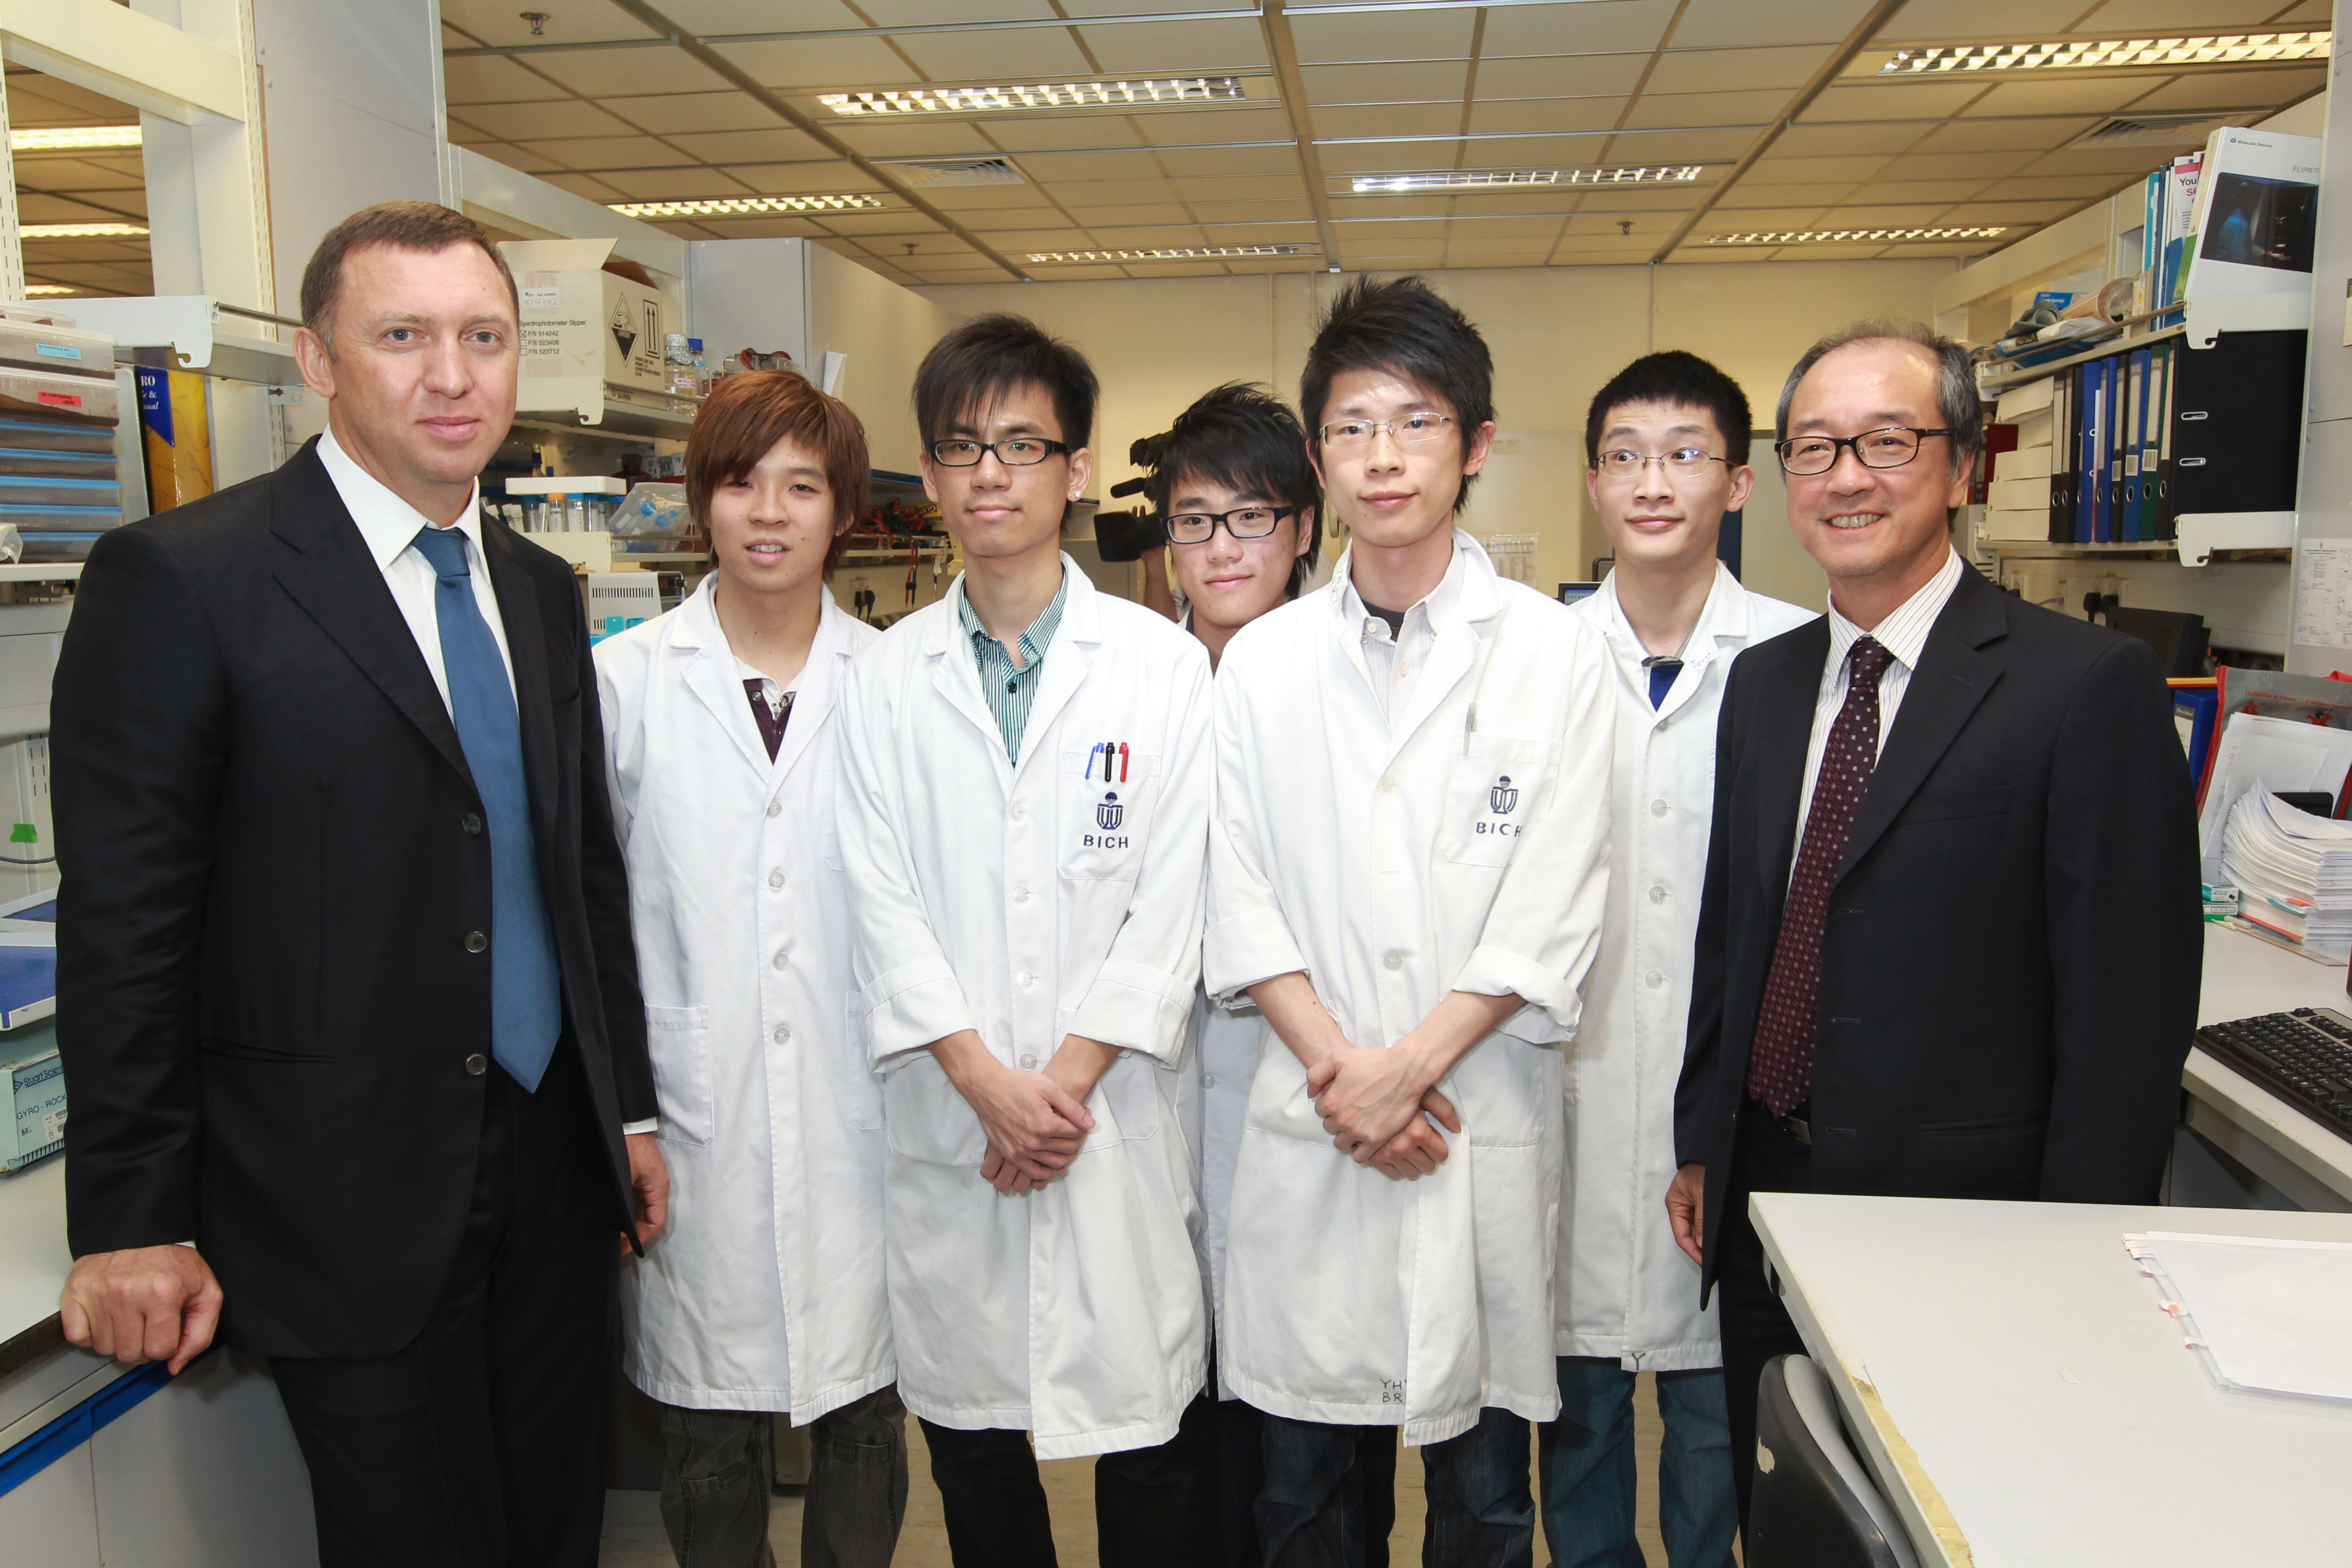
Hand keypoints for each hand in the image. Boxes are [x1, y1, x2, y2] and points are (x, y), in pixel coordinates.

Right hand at [60, 1246, 222, 1373]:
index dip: (165, 1345)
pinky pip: (78, 1337)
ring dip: (117, 1340)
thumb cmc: (171, 1261)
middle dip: (142, 1346)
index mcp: (162, 1293)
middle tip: (146, 1324)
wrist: (138, 1231)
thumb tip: (175, 1365)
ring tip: (127, 1316)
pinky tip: (105, 1317)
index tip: (165, 1330)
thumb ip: (200, 1332)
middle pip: (130, 1354)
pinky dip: (90, 1334)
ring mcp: (98, 1294)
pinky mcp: (76, 1293)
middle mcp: (128, 1294)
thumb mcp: (204, 1290)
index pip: (160, 1351)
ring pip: (104, 1349)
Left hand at [624, 1132, 668, 1252]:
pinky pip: (634, 1200)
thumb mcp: (624, 1176)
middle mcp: (655, 1187)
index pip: (656, 1222)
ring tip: (612, 1234)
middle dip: (633, 1234)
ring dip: (628, 1223)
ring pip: (640, 1210)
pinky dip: (625, 1212)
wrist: (624, 1123)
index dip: (641, 1238)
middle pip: (648, 1218)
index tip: (624, 1247)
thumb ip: (623, 1202)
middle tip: (614, 1245)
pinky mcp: (637, 1176)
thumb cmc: (626, 1147)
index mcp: (658, 1187)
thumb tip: (617, 1226)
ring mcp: (646, 1181)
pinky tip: (612, 1218)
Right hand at [935, 1032, 1091, 1193]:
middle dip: (1078, 1140)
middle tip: (1078, 1130)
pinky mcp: (1011, 1155)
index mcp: (1046, 1124)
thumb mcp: (1049, 1088)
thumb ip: (1071, 1107)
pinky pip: (1035, 1173)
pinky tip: (1056, 1168)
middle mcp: (1034, 1142)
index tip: (1083, 1118)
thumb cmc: (1017, 1085)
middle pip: (1068, 1149)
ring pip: (1055, 1163)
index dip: (1083, 1125)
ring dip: (1067, 1155)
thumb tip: (1089, 1123)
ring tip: (1069, 1145)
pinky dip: (1048, 1173)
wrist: (988, 1089)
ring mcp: (1022, 1151)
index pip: (1076, 1133)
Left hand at [1307, 1043, 1436, 1158]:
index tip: (1343, 1098)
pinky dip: (1360, 1150)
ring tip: (1357, 1126)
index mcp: (1331, 1101)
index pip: (1319, 1111)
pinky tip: (1365, 1139)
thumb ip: (1316, 1075)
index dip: (1330, 1103)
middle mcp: (1342, 1119)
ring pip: (1341, 1144)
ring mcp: (1359, 1132)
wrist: (1404, 1071)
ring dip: (1346, 1136)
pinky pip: (1359, 1157)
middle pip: (1330, 1127)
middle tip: (1352, 1110)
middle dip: (1337, 1120)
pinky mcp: (1376, 1140)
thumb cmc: (1373, 1063)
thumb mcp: (1337, 1058)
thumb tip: (1311, 1095)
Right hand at [1367, 1089, 1461, 1179]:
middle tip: (1425, 1151)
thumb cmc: (1396, 1086)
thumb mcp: (1424, 1092)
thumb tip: (1456, 1128)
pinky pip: (1389, 1173)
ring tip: (1411, 1153)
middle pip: (1426, 1167)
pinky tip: (1396, 1155)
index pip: (1440, 1154)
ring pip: (1409, 1174)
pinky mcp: (1369, 1156)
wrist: (1364, 1083)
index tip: (1438, 1146)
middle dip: (1429, 1160)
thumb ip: (1443, 1109)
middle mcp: (1401, 1145)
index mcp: (1417, 1131)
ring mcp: (1383, 1152)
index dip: (1441, 1149)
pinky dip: (1395, 1168)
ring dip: (1413, 1166)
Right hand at [1667, 1163, 1705, 1265]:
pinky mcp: (1702, 1204)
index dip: (1692, 1249)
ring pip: (1696, 1229)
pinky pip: (1703, 1222)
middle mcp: (1682, 1207)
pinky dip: (1708, 1231)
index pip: (1681, 1234)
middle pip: (1688, 1234)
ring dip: (1704, 1239)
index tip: (1704, 1260)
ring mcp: (1692, 1206)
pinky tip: (1716, 1236)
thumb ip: (1701, 1219)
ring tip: (1714, 1250)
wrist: (1714, 1153)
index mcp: (1675, 1203)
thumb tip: (1701, 1243)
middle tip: (1711, 1258)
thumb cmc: (1702, 1167)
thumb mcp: (1702, 1194)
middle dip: (1699, 1247)